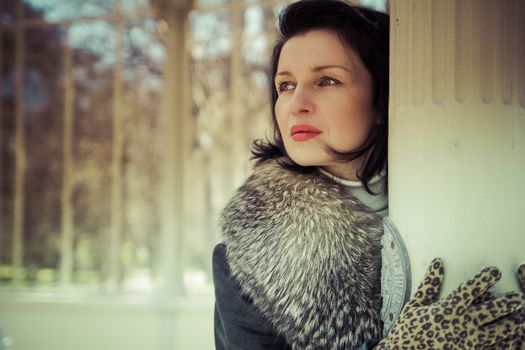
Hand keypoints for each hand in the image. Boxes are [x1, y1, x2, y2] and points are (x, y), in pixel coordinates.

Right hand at [374, 258, 524, 349]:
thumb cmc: (408, 328)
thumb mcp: (416, 303)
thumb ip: (430, 283)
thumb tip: (438, 262)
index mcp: (448, 307)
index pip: (472, 289)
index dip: (485, 278)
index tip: (495, 271)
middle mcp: (462, 322)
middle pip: (492, 310)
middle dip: (508, 303)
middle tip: (520, 297)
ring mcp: (469, 340)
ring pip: (498, 331)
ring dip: (514, 323)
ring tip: (524, 317)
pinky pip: (493, 346)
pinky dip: (505, 341)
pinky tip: (513, 339)